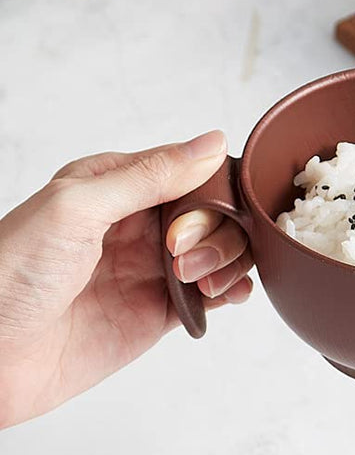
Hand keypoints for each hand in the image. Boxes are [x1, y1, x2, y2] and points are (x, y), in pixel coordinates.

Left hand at [0, 131, 253, 428]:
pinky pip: (214, 294)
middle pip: (215, 212)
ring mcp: (151, 267)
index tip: (190, 219)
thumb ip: (149, 176)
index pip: (191, 170)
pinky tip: (226, 295)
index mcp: (115, 184)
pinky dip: (233, 290)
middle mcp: (139, 223)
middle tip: (181, 257)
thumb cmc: (9, 277)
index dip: (209, 192)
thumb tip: (212, 144)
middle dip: (217, 232)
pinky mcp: (160, 310)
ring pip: (222, 250)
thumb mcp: (77, 207)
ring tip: (198, 282)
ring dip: (228, 261)